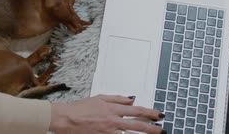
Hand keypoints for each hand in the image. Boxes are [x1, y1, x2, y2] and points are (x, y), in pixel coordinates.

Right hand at [49, 95, 165, 133]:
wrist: (66, 119)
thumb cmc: (80, 108)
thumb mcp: (99, 98)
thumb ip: (117, 98)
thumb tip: (131, 99)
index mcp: (113, 108)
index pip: (137, 110)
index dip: (150, 113)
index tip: (159, 115)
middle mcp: (113, 121)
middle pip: (137, 125)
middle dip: (152, 128)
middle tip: (162, 129)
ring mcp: (109, 132)